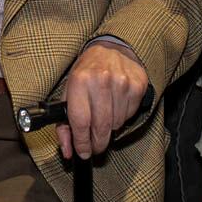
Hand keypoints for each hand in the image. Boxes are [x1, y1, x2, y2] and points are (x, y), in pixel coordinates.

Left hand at [56, 40, 148, 159]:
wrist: (110, 49)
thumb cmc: (86, 75)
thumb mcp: (68, 94)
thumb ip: (64, 126)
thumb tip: (68, 152)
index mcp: (79, 80)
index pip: (80, 121)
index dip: (81, 142)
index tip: (83, 153)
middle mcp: (101, 79)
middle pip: (100, 126)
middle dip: (97, 142)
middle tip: (95, 146)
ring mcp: (121, 82)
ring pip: (116, 124)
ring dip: (110, 127)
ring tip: (104, 115)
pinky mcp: (137, 85)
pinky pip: (130, 115)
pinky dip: (122, 117)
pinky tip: (116, 104)